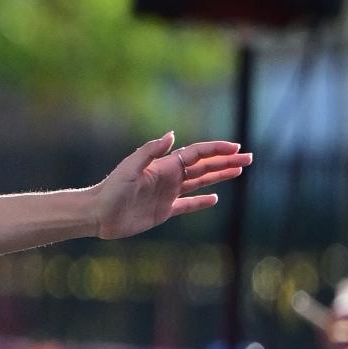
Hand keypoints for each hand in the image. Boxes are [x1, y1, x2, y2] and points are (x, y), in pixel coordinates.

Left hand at [95, 130, 249, 237]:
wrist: (98, 214)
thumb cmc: (111, 189)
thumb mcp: (130, 167)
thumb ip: (150, 151)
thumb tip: (172, 134)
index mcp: (165, 166)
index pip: (197, 154)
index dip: (216, 150)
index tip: (235, 148)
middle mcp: (169, 178)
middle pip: (204, 167)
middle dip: (226, 161)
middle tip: (249, 157)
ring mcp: (168, 194)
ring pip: (200, 182)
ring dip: (220, 176)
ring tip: (239, 170)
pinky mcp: (164, 211)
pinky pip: (188, 205)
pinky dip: (202, 201)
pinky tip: (215, 198)